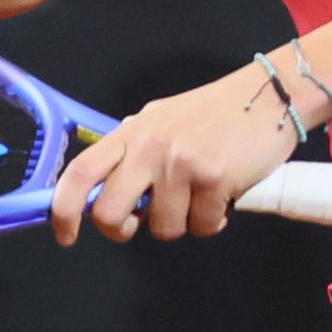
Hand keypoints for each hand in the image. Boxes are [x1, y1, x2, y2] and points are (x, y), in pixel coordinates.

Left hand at [50, 61, 306, 246]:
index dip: (63, 210)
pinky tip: (224, 194)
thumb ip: (135, 152)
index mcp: (132, 131)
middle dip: (125, 231)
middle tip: (146, 223)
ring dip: (184, 222)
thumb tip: (107, 193)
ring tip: (200, 194)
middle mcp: (149, 146)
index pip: (80, 172)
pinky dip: (214, 220)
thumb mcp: (163, 122)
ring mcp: (180, 162)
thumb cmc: (214, 114)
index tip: (65, 236)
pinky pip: (203, 226)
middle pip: (109, 214)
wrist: (268, 96)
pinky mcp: (213, 178)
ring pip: (162, 228)